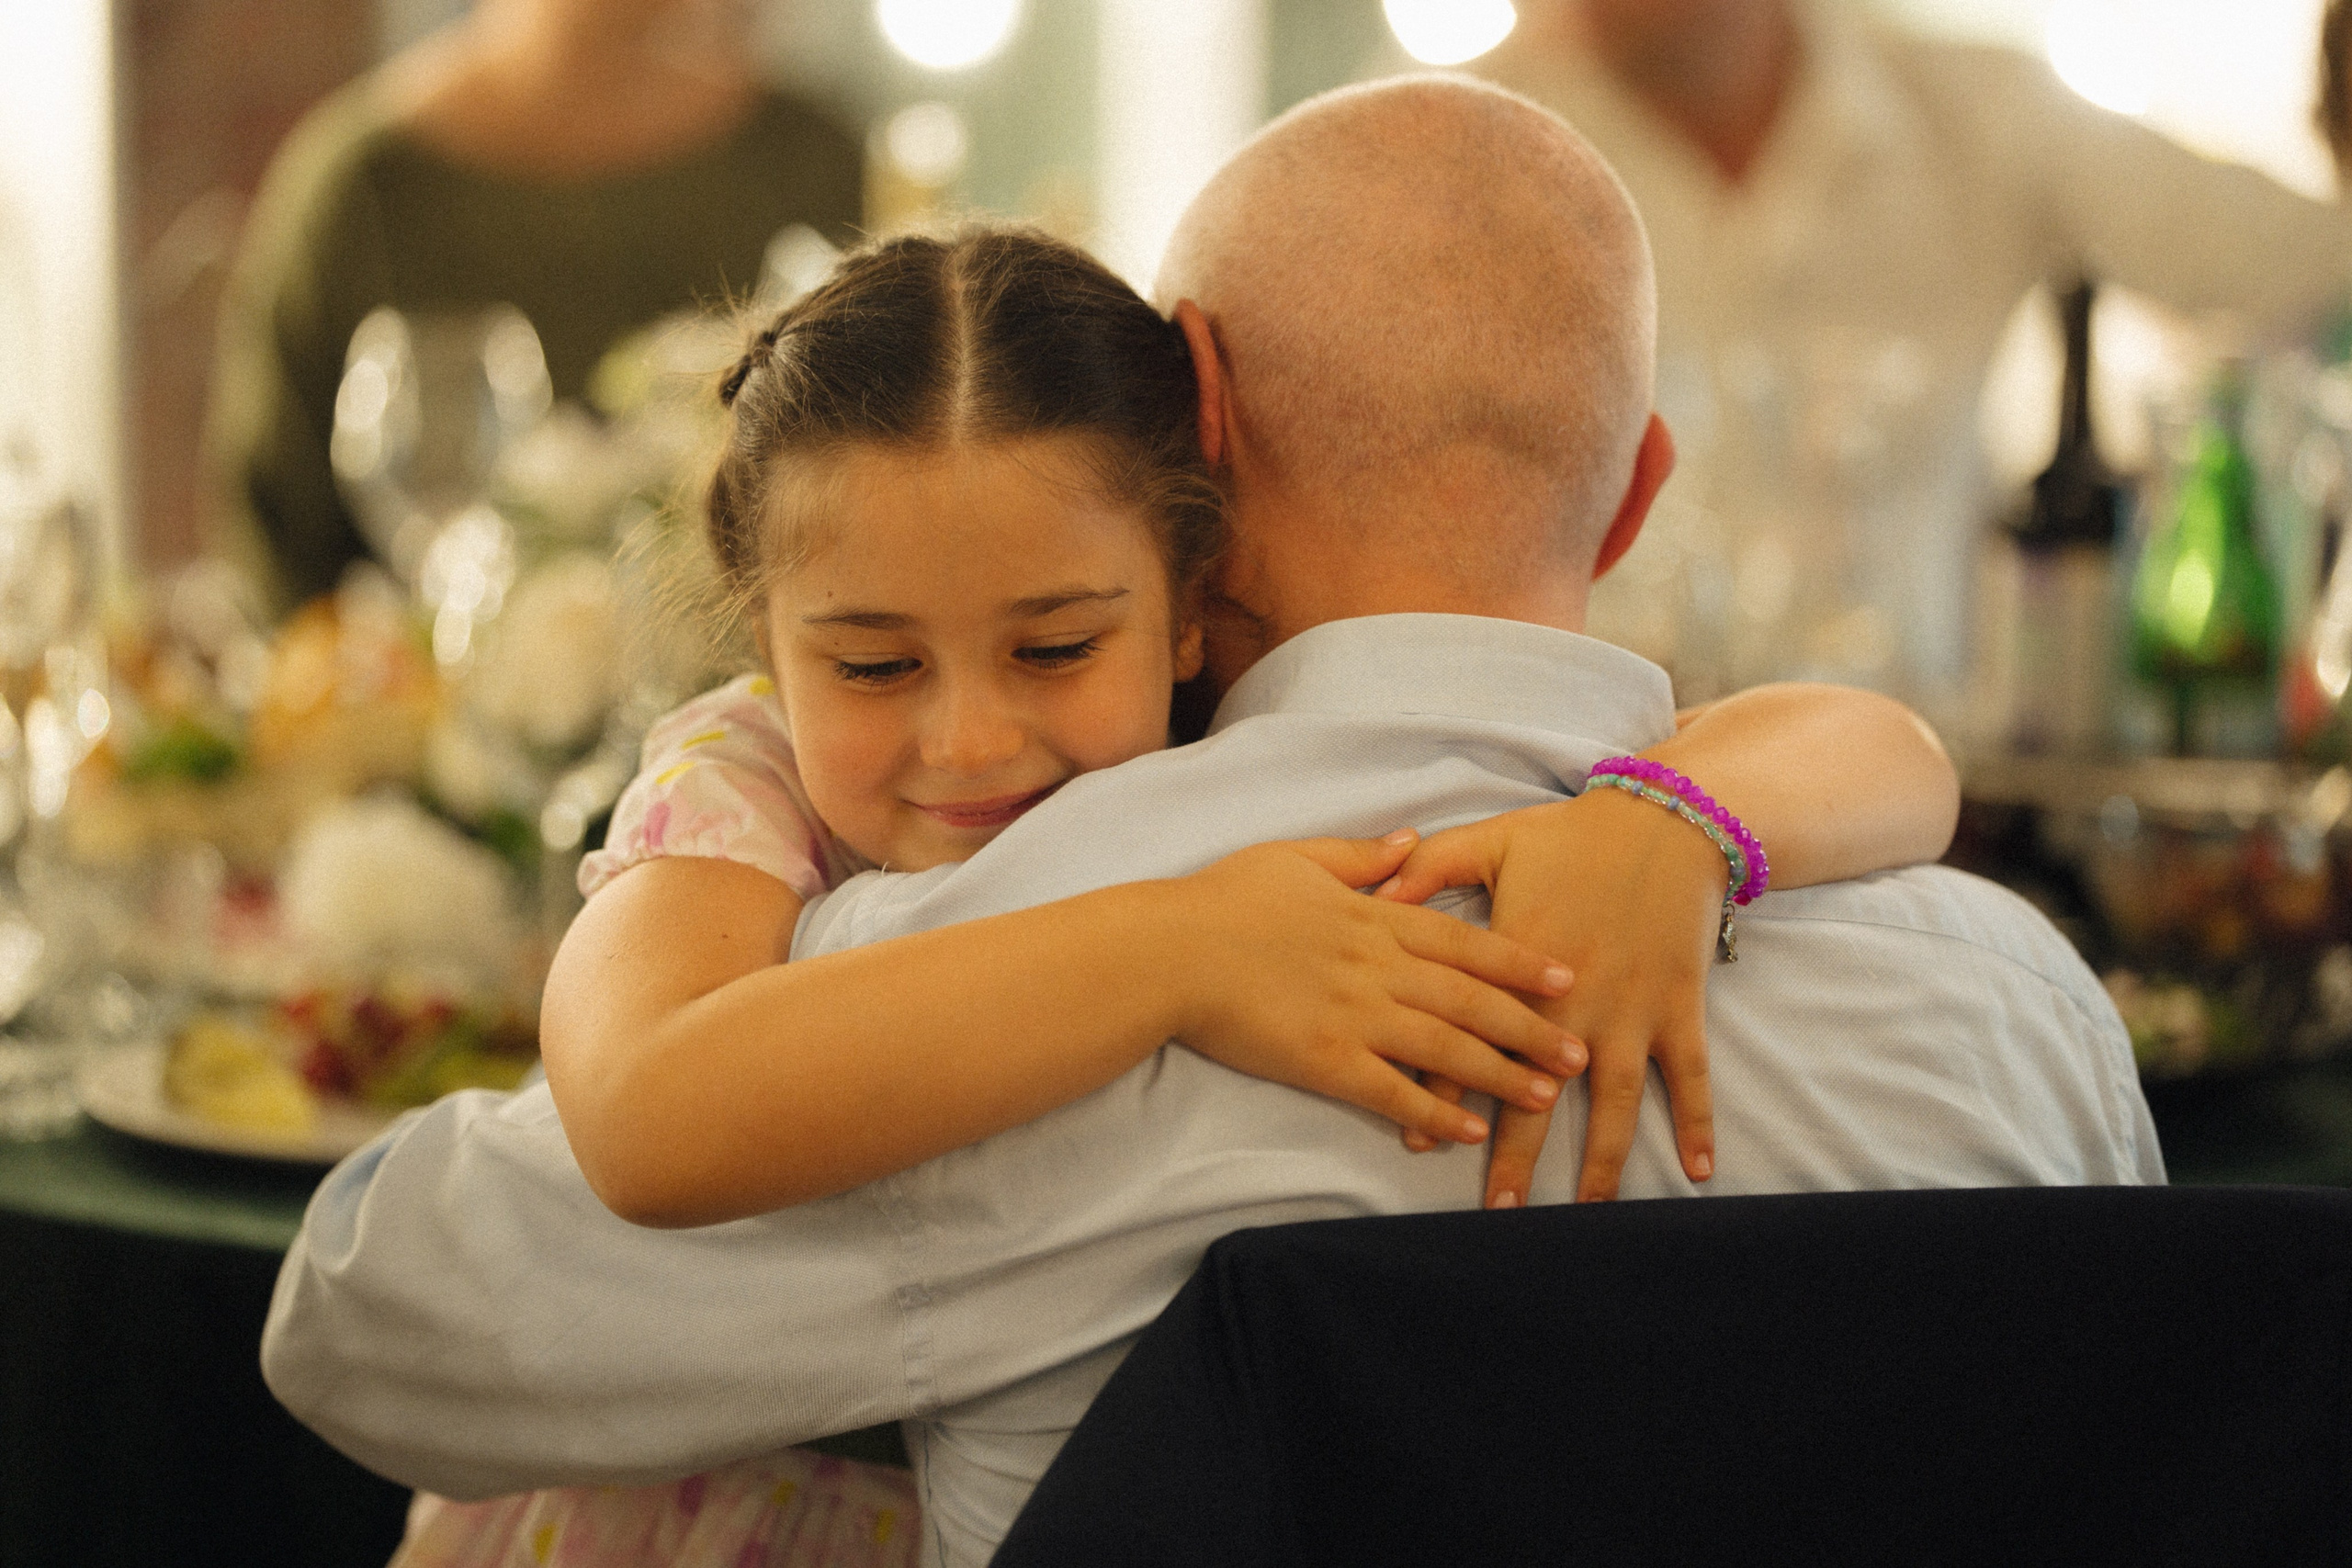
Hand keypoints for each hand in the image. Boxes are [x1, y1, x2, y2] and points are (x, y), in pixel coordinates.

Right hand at [1160, 832, 1587, 1149]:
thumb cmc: (1222, 900)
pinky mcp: (1324, 1061)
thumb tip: (1408, 841)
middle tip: (1582, 1051)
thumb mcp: (1295, 857)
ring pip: (1446, 1047)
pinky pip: (1392, 1090)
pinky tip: (1470, 1130)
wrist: (1169, 950)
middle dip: (1532, 1027)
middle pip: (1471, 1000)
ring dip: (1502, 1073)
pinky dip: (1435, 1110)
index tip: (1566, 976)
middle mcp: (1376, 967)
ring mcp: (1353, 1016)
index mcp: (1372, 918)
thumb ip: (1359, 856)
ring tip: (1548, 1096)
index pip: (1462, 942)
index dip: (1519, 961)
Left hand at [1378, 793, 1720, 1204]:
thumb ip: (1426, 871)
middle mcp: (1576, 1001)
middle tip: (1498, 1209)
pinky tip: (1697, 1170)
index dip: (1442, 1094)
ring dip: (1601, 1158)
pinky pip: (1692, 1075)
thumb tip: (1371, 896)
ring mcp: (1632, 1009)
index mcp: (1518, 966)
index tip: (1419, 1143)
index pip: (1470, 1042)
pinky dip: (1698, 1121)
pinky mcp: (1678, 1007)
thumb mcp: (1488, 841)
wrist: (1665, 820)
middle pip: (1539, 1092)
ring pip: (1615, 1100)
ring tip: (1586, 1211)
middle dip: (1518, 1155)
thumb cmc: (1569, 834)